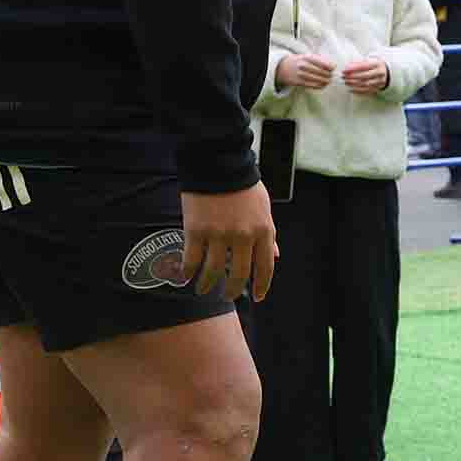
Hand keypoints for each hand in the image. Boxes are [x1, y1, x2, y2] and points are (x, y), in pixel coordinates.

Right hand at [175, 185, 276, 302]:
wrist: (219, 163)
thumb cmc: (244, 185)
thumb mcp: (264, 209)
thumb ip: (268, 235)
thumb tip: (274, 256)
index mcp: (263, 230)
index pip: (265, 267)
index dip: (262, 285)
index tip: (258, 296)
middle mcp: (243, 236)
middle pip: (238, 274)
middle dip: (233, 290)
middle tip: (228, 296)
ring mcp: (219, 234)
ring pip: (212, 271)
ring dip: (207, 285)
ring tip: (202, 290)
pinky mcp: (196, 230)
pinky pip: (192, 259)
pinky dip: (188, 272)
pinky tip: (186, 277)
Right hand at [278, 52, 337, 92]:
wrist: (283, 67)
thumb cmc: (300, 61)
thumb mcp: (307, 56)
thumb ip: (320, 60)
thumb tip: (333, 66)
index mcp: (306, 57)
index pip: (320, 62)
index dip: (329, 66)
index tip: (333, 68)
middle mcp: (303, 65)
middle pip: (320, 71)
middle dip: (328, 74)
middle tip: (332, 76)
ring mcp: (300, 74)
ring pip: (316, 79)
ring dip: (325, 81)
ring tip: (328, 81)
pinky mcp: (298, 82)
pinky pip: (311, 85)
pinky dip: (319, 86)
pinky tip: (323, 85)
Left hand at [340, 57, 390, 95]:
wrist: (386, 72)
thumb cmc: (374, 65)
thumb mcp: (369, 60)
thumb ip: (359, 62)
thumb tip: (347, 66)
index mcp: (377, 64)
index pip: (364, 66)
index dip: (353, 68)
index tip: (344, 70)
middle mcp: (380, 73)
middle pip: (364, 76)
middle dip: (352, 77)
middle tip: (343, 76)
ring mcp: (379, 82)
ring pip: (364, 84)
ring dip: (353, 84)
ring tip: (345, 82)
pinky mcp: (377, 88)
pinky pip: (366, 91)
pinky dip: (357, 91)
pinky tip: (350, 89)